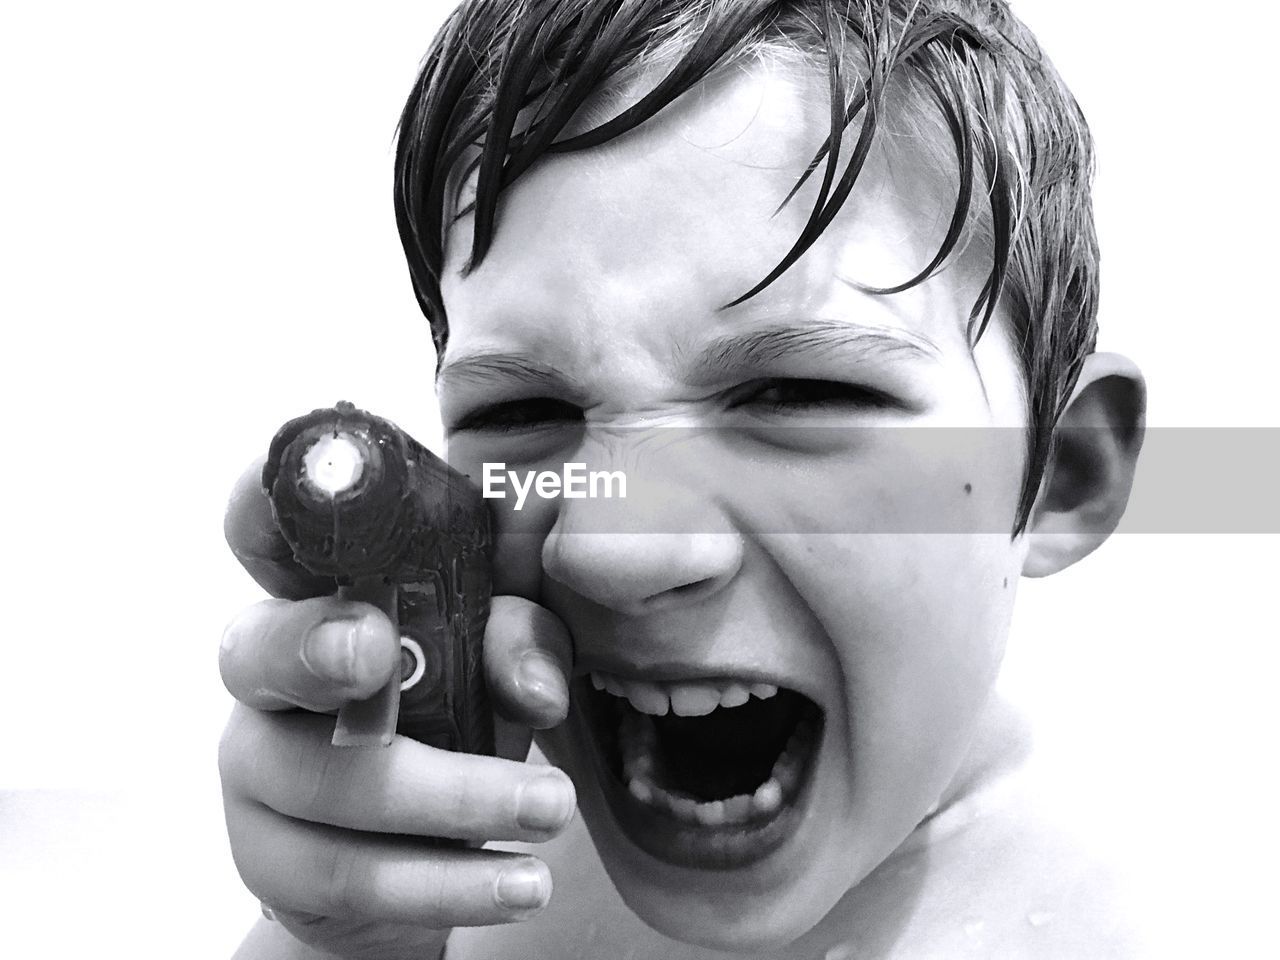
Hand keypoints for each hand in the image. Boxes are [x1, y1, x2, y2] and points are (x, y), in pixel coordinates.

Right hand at [218, 459, 575, 958]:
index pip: (269, 534)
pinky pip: (352, 875)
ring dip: (457, 797)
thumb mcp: (494, 670)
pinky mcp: (270, 859)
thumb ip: (515, 635)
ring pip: (333, 781)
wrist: (417, 860)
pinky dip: (450, 881)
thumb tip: (534, 659)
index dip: (273, 505)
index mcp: (321, 597)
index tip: (328, 495)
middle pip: (258, 648)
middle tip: (378, 651)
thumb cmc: (451, 724)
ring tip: (552, 810)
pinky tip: (520, 882)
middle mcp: (270, 673)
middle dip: (314, 646)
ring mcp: (258, 767)